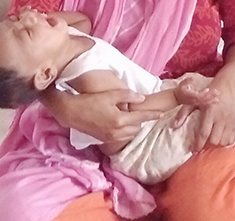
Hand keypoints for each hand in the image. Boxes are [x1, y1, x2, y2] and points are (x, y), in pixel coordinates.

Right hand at [45, 88, 162, 144]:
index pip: (142, 118)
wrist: (72, 112)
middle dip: (141, 121)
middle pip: (137, 128)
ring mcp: (110, 137)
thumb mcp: (110, 95)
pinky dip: (125, 132)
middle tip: (142, 112)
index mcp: (120, 120)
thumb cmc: (91, 101)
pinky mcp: (104, 140)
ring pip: (130, 135)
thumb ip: (128, 96)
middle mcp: (117, 131)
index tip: (162, 114)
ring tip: (131, 118)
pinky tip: (122, 124)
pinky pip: (121, 138)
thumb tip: (142, 99)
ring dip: (133, 127)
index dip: (153, 115)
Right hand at [173, 77, 219, 109]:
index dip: (203, 93)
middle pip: (203, 99)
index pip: (198, 95)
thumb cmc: (179, 90)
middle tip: (218, 92)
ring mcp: (196, 102)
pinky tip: (216, 101)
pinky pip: (205, 104)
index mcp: (191, 95)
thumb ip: (187, 81)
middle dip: (210, 96)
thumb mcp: (182, 84)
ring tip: (218, 98)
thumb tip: (192, 78)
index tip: (208, 89)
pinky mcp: (197, 103)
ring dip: (212, 100)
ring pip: (205, 102)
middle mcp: (194, 100)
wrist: (176, 98)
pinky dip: (210, 102)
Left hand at [187, 78, 234, 149]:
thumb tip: (174, 125)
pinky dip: (226, 142)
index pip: (204, 133)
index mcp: (210, 112)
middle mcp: (221, 118)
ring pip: (224, 141)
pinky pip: (233, 138)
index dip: (198, 145)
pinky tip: (221, 140)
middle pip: (215, 140)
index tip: (194, 151)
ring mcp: (230, 120)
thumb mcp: (194, 101)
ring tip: (211, 143)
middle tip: (203, 146)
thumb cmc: (208, 93)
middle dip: (208, 146)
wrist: (228, 86)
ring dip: (217, 145)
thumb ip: (183, 113)